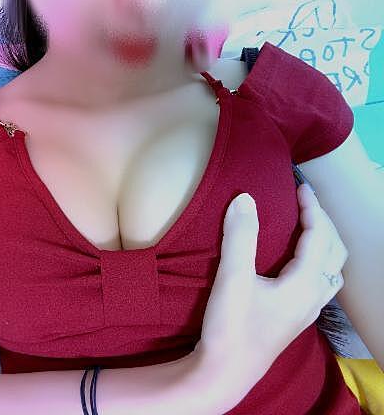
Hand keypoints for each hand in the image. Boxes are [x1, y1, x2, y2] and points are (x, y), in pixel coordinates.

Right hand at [184, 183, 347, 404]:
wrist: (224, 373)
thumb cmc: (230, 327)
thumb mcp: (232, 278)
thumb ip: (240, 236)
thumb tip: (245, 198)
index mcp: (304, 283)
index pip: (320, 236)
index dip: (313, 208)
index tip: (300, 186)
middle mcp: (313, 297)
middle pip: (334, 252)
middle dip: (323, 223)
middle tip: (304, 203)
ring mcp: (306, 311)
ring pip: (332, 270)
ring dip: (326, 244)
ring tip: (308, 228)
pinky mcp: (294, 320)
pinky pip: (321, 283)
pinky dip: (318, 263)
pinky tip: (298, 265)